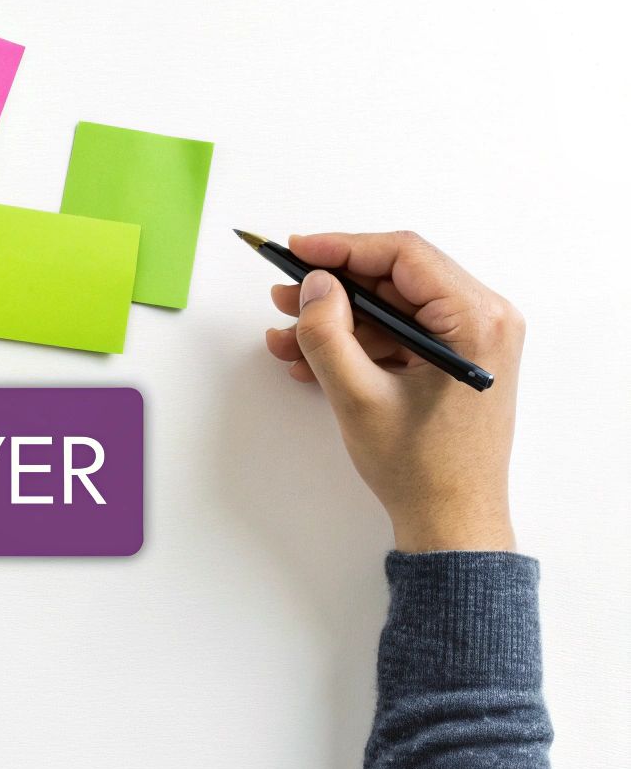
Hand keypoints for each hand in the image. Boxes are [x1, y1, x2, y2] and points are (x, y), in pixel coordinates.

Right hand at [264, 232, 524, 552]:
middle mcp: (485, 320)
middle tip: (283, 294)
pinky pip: (399, 334)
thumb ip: (329, 334)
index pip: (404, 256)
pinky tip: (309, 358)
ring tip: (285, 335)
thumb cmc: (421, 468)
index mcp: (478, 320)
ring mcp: (471, 340)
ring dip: (338, 319)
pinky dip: (355, 342)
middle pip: (397, 278)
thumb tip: (314, 286)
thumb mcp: (359, 397)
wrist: (453, 520)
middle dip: (334, 287)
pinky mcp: (454, 360)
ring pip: (393, 307)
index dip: (343, 248)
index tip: (296, 251)